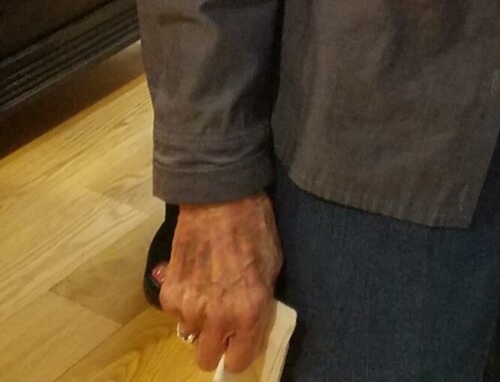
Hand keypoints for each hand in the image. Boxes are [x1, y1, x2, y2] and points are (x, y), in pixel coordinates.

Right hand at [157, 193, 282, 372]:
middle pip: (207, 359)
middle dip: (214, 343)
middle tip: (221, 320)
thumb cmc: (254, 226)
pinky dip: (183, 299)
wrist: (219, 197)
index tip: (240, 339)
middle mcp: (217, 317)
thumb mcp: (272, 264)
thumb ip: (260, 301)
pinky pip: (175, 311)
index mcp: (248, 312)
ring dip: (198, 318)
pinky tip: (194, 274)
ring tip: (208, 287)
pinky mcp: (168, 293)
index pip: (239, 360)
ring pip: (189, 332)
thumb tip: (251, 323)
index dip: (240, 351)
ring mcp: (189, 307)